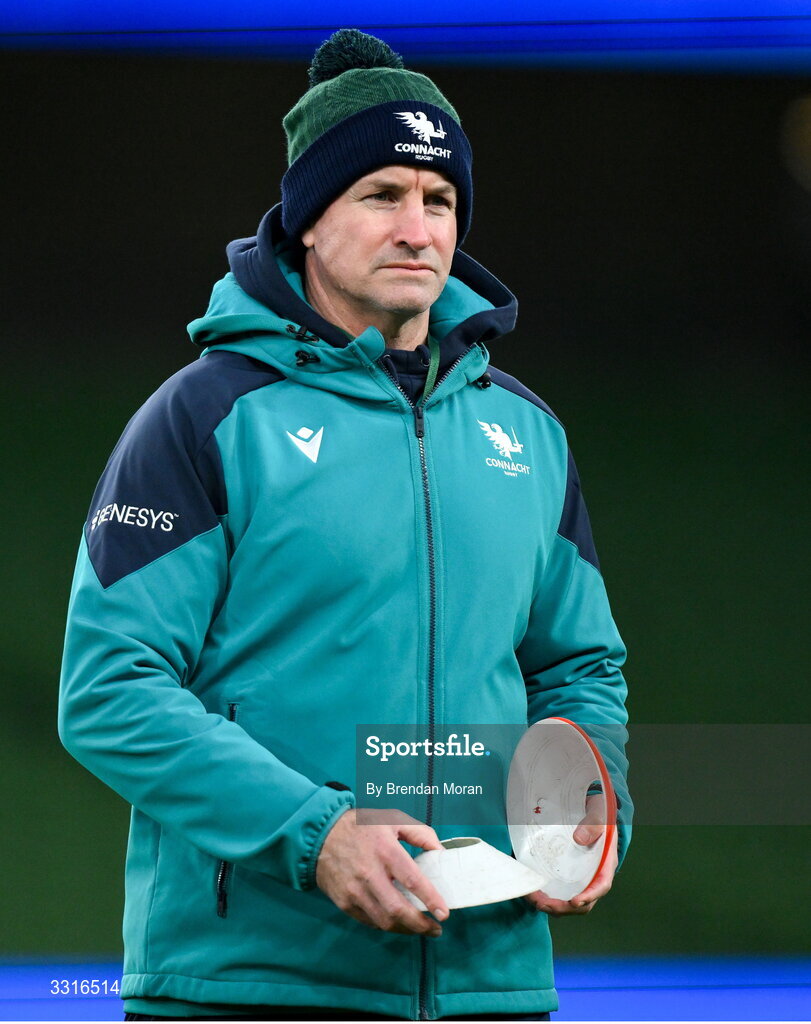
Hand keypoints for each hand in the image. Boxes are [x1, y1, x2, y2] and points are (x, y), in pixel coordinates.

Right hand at [316, 808, 449, 936]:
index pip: (412, 880)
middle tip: (436, 929)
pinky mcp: (344, 902)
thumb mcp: (393, 819)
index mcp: (385, 850)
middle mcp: (369, 873)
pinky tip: (398, 923)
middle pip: (398, 909)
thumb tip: (440, 852)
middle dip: (420, 925)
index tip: (444, 914)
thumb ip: (420, 834)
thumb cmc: (361, 826)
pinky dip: (387, 926)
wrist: (321, 835)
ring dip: (406, 930)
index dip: (430, 899)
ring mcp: (354, 891)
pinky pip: (369, 921)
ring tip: (421, 929)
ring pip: (384, 921)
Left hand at [524, 793, 617, 915]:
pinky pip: (560, 891)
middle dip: (565, 907)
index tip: (574, 901)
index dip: (589, 896)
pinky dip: (548, 896)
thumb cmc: (598, 814)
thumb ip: (592, 824)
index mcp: (605, 863)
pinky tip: (534, 893)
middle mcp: (594, 875)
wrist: (590, 810)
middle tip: (545, 904)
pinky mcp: (568, 874)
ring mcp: (581, 877)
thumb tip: (578, 839)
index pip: (601, 885)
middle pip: (584, 901)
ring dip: (554, 906)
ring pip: (570, 901)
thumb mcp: (598, 814)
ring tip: (536, 901)